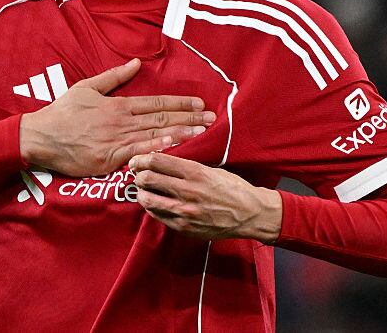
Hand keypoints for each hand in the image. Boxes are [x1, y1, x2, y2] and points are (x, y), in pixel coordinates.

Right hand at [19, 58, 214, 176]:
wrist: (41, 137)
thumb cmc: (62, 112)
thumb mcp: (87, 87)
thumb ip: (114, 76)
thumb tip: (136, 63)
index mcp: (117, 105)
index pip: (155, 103)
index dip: (179, 103)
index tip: (199, 103)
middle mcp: (121, 122)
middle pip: (161, 119)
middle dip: (188, 118)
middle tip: (211, 118)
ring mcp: (116, 141)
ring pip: (154, 136)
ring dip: (181, 134)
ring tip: (202, 132)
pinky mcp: (109, 160)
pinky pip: (138, 154)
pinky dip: (157, 150)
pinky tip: (174, 148)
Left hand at [129, 152, 282, 242]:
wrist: (250, 214)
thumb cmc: (232, 188)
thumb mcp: (212, 169)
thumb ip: (187, 166)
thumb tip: (162, 161)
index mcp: (195, 172)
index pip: (158, 161)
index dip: (142, 158)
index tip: (137, 159)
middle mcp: (188, 191)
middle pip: (148, 179)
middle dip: (138, 174)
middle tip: (136, 173)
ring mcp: (185, 211)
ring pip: (149, 200)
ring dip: (142, 192)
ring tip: (142, 189)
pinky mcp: (184, 227)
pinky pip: (158, 216)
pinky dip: (152, 208)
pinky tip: (154, 203)